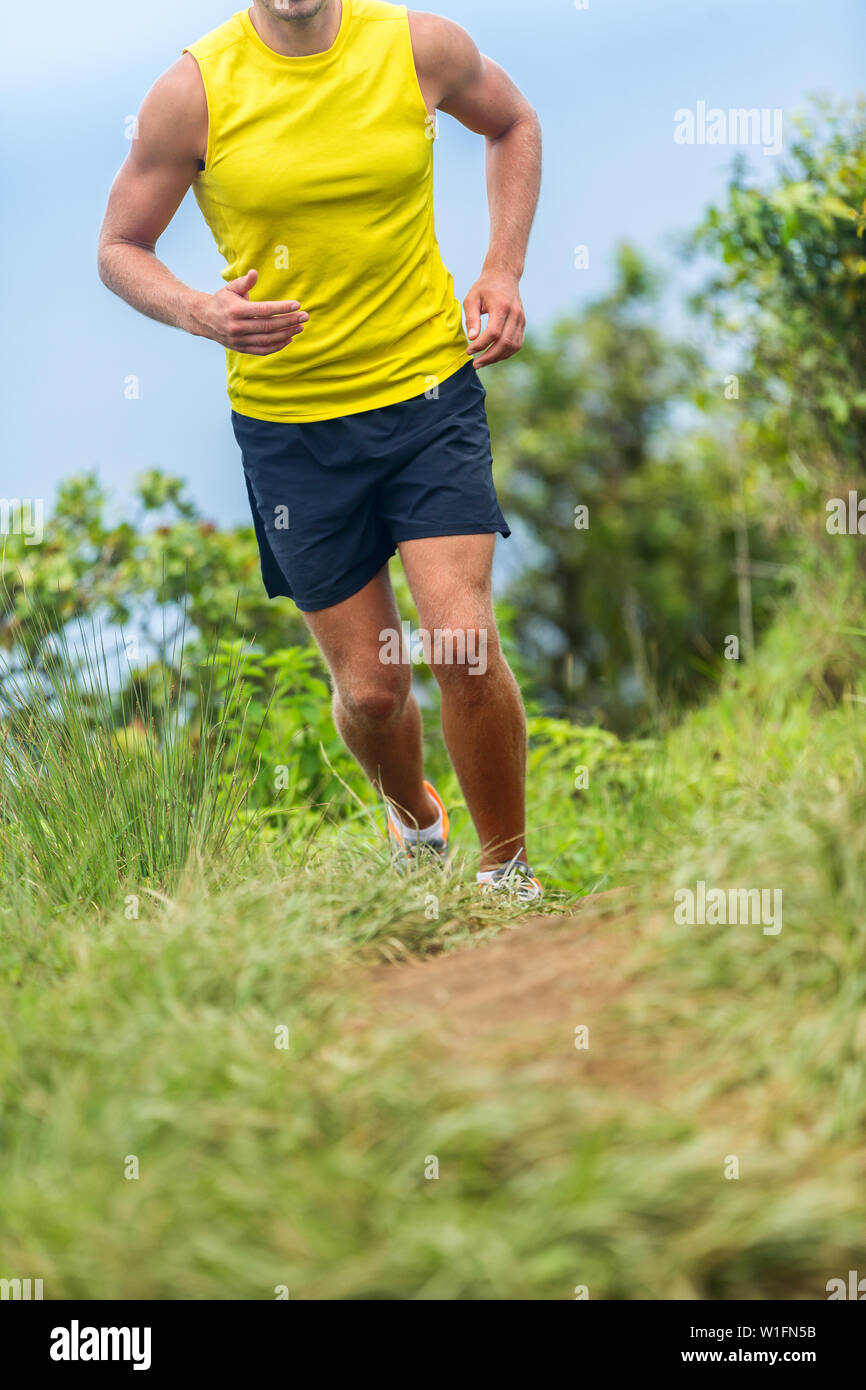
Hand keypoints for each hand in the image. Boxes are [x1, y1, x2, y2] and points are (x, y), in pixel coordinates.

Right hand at [190, 268, 308, 354]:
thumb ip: (245, 282)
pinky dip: (277, 346)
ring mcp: (239, 340)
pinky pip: (262, 350)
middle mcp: (237, 327)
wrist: (204, 319)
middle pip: (268, 326)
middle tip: (304, 317)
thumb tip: (255, 272)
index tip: (297, 305)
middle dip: (289, 321)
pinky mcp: (241, 349)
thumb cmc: (222, 301)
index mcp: (235, 310)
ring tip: (299, 327)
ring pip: (267, 340)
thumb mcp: (231, 288)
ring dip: (286, 334)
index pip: (264, 310)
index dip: (281, 308)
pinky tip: (288, 339)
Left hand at [464, 269, 525, 367]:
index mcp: (501, 306)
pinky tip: (493, 355)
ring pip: (512, 346)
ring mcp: (521, 319)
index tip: (469, 351)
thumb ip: (471, 318)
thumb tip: (472, 338)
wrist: (504, 275)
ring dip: (497, 357)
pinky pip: (516, 344)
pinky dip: (505, 353)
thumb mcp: (472, 299)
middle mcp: (515, 314)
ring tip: (483, 362)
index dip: (481, 345)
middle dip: (489, 357)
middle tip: (475, 364)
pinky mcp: (523, 323)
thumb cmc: (484, 287)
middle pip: (504, 343)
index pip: (493, 333)